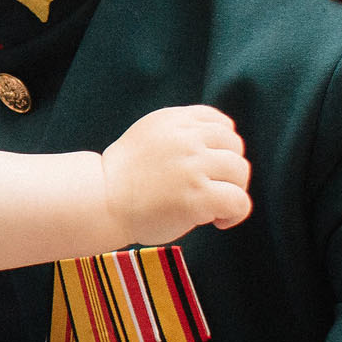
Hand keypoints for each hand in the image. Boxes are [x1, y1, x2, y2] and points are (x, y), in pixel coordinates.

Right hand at [102, 105, 252, 242]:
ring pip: (240, 171)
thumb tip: (225, 141)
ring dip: (232, 190)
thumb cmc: (125, 177)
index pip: (221, 123)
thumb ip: (182, 131)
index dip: (220, 147)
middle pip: (235, 145)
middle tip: (209, 188)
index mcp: (173, 120)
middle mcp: (185, 138)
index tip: (206, 166)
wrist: (101, 202)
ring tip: (211, 204)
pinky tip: (218, 221)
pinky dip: (235, 214)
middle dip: (228, 169)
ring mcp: (192, 167)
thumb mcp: (150, 134)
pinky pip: (239, 201)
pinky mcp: (198, 197)